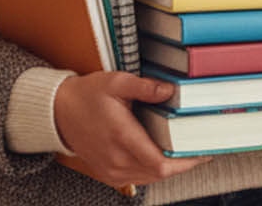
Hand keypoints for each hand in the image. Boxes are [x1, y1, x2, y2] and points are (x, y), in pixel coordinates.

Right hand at [53, 72, 206, 186]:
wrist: (59, 113)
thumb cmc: (87, 96)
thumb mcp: (116, 82)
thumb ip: (145, 87)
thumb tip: (170, 90)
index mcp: (121, 137)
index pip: (160, 163)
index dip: (186, 161)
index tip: (203, 152)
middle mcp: (116, 159)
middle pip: (159, 173)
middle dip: (184, 164)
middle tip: (201, 149)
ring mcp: (111, 170)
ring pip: (150, 178)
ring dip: (170, 168)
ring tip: (187, 152)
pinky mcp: (109, 173)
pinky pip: (139, 178)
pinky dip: (155, 171)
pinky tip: (165, 157)